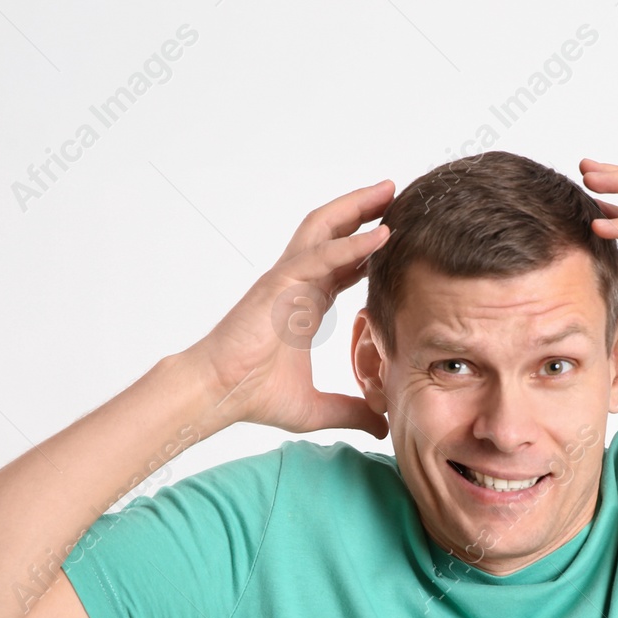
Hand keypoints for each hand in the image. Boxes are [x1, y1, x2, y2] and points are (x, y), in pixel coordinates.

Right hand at [185, 179, 393, 437]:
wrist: (218, 394)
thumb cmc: (254, 395)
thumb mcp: (318, 408)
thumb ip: (351, 411)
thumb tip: (382, 425)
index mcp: (305, 303)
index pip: (343, 265)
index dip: (369, 248)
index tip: (398, 235)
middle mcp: (297, 283)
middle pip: (334, 233)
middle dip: (364, 210)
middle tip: (397, 193)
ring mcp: (287, 279)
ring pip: (324, 229)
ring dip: (357, 208)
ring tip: (388, 191)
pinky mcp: (280, 285)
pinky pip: (320, 256)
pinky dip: (350, 244)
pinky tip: (379, 235)